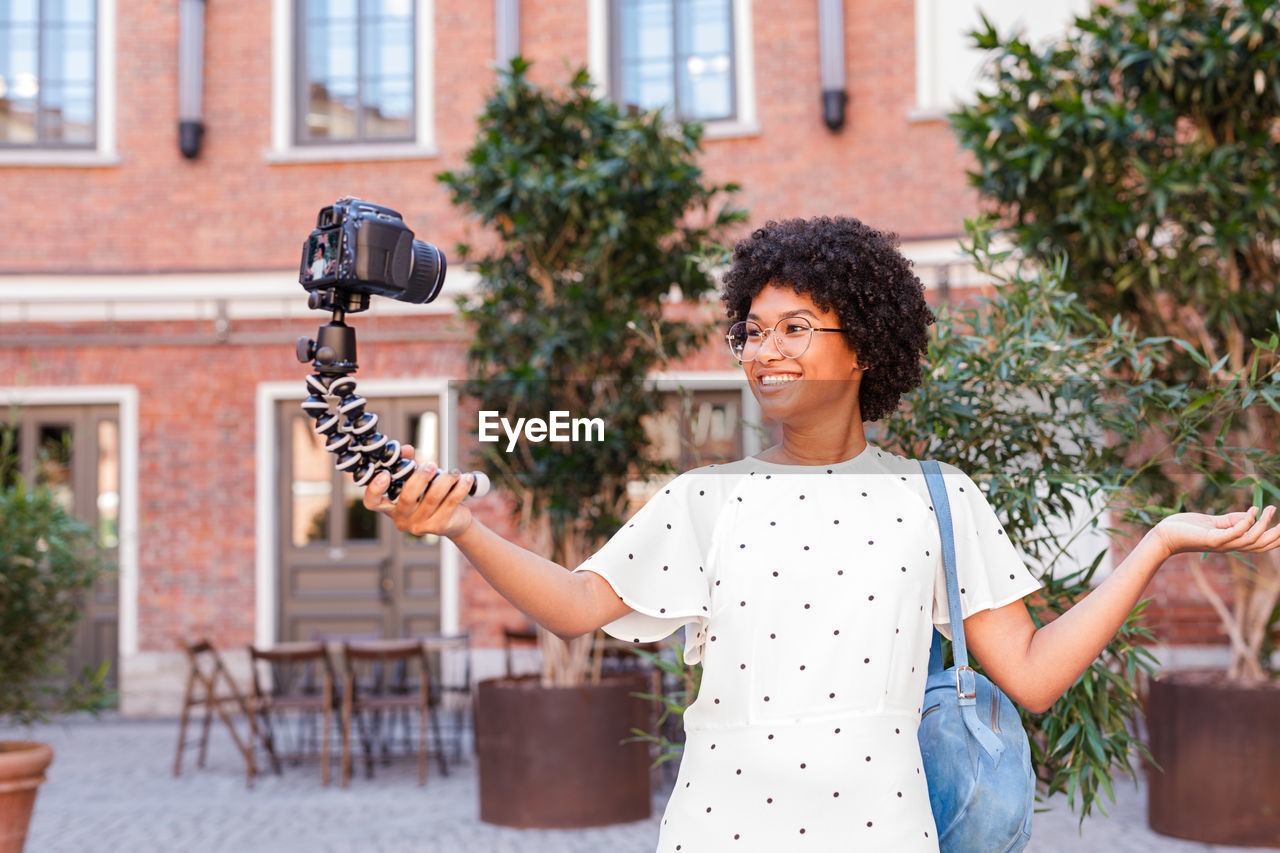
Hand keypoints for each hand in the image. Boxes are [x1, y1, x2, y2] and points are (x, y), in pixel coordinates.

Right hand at [362, 445, 474, 538]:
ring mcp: (420, 526)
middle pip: (407, 497)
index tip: (385, 474)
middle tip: (431, 465)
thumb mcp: (416, 480)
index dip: (375, 489)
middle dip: (420, 478)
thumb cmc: (429, 496)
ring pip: (432, 498)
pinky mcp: (439, 526)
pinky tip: (466, 478)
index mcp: (390, 507)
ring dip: (445, 480)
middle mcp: (402, 519)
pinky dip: (460, 487)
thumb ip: (408, 464)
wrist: (453, 520)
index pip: (372, 502)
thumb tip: (406, 450)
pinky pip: (450, 502)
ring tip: (453, 472)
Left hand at [1152, 506, 1279, 558]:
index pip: (1259, 543)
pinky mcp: (1211, 539)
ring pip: (1251, 539)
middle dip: (1277, 535)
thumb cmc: (1187, 528)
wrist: (1164, 534)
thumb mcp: (1213, 522)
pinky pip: (1234, 533)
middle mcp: (1229, 545)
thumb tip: (1252, 514)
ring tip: (1271, 509)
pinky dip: (1245, 523)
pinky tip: (1253, 511)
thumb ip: (1231, 519)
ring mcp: (1221, 544)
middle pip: (1260, 544)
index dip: (1275, 537)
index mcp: (1231, 542)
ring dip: (1264, 525)